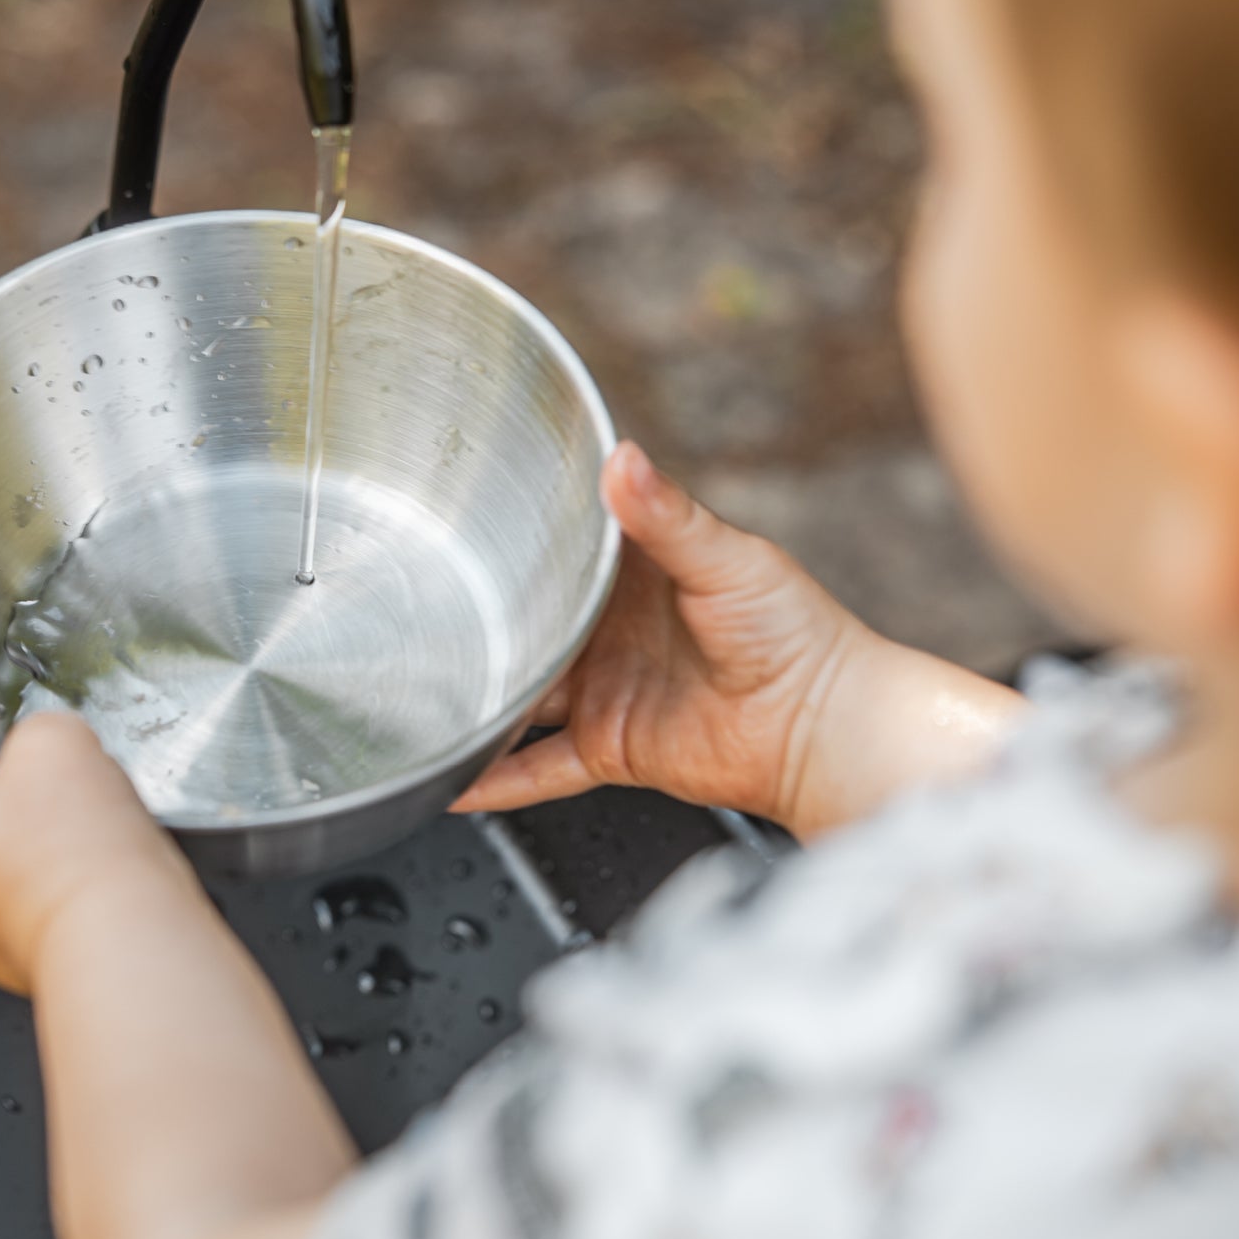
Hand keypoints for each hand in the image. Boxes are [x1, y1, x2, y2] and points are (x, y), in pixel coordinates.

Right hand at [455, 441, 1019, 834]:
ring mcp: (603, 688)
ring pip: (521, 694)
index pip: (555, 546)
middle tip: (414, 607)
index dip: (509, 534)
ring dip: (479, 695)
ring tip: (416, 692)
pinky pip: (539, 766)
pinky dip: (497, 778)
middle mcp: (608, 628)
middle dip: (477, 618)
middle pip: (525, 622)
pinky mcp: (608, 746)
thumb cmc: (796, 632)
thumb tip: (623, 459)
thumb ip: (666, 515)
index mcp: (631, 569)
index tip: (455, 517)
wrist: (824, 730)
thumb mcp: (726, 558)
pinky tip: (451, 780)